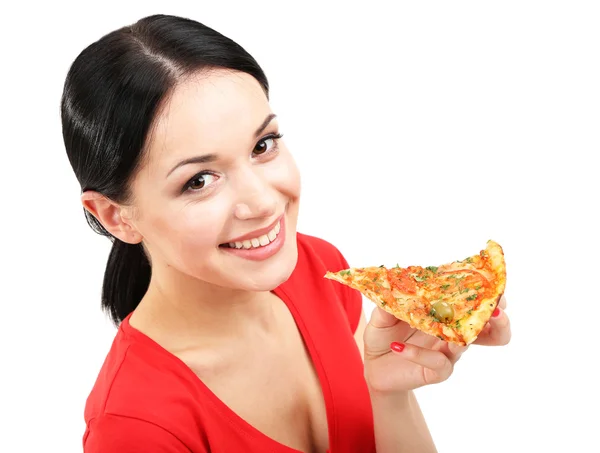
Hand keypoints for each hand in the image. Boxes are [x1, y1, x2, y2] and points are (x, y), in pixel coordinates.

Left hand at [363, 296, 510, 393]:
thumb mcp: (383, 314)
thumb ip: (389, 302)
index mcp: (445, 313)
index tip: (494, 285)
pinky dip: (418, 353)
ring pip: (469, 346)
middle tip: (496, 311)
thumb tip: (392, 286)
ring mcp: (447, 353)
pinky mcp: (436, 371)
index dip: (489, 295)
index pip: (474, 302)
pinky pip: (436, 362)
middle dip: (499, 320)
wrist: (374, 365)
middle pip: (490, 329)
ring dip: (471, 335)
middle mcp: (453, 332)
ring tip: (466, 330)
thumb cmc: (385, 334)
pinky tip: (399, 346)